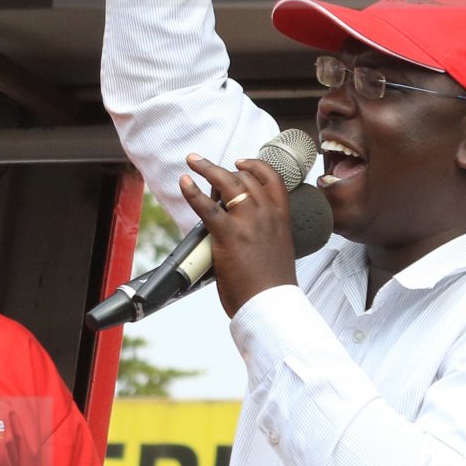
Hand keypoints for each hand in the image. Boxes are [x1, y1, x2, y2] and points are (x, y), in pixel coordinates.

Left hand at [182, 155, 296, 317]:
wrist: (272, 305)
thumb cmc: (272, 286)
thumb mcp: (276, 251)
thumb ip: (264, 236)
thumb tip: (247, 235)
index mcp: (281, 218)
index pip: (273, 179)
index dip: (256, 166)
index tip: (242, 162)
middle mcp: (267, 214)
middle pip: (245, 178)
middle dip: (224, 169)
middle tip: (205, 164)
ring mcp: (248, 222)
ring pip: (227, 183)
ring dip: (207, 167)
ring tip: (193, 161)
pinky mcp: (228, 235)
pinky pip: (207, 207)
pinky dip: (192, 191)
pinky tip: (184, 182)